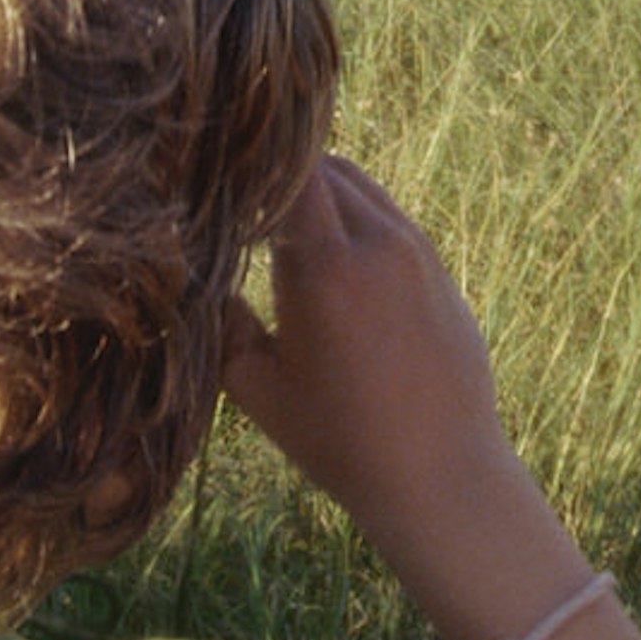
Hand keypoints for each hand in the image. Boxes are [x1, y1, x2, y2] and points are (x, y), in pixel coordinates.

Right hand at [217, 156, 579, 639]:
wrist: (442, 473)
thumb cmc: (341, 441)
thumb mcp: (260, 390)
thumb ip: (224, 325)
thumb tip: (198, 278)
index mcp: (326, 267)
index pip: (287, 171)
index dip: (250, 166)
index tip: (219, 186)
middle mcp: (377, 243)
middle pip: (322, 168)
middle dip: (279, 177)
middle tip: (242, 205)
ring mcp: (416, 250)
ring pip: (360, 186)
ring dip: (320, 194)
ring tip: (284, 229)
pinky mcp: (440, 268)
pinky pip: (390, 217)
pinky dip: (356, 219)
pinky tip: (333, 259)